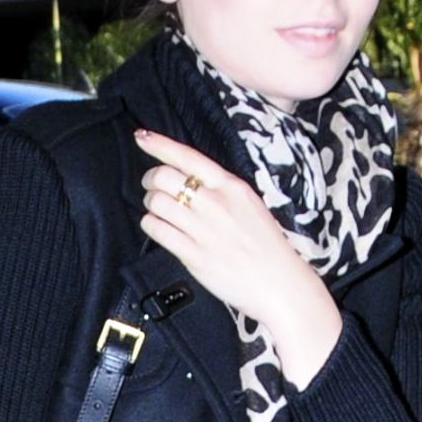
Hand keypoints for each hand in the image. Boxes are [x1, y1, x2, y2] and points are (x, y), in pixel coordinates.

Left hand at [134, 129, 341, 389]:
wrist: (280, 284)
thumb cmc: (267, 246)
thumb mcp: (250, 204)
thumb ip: (221, 190)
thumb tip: (187, 178)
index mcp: (232, 187)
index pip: (188, 157)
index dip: (159, 144)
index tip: (142, 137)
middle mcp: (216, 204)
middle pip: (165, 177)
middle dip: (151, 179)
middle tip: (151, 186)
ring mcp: (204, 230)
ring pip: (157, 202)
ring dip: (150, 203)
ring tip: (157, 209)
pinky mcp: (194, 255)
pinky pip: (158, 230)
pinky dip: (151, 225)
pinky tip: (158, 227)